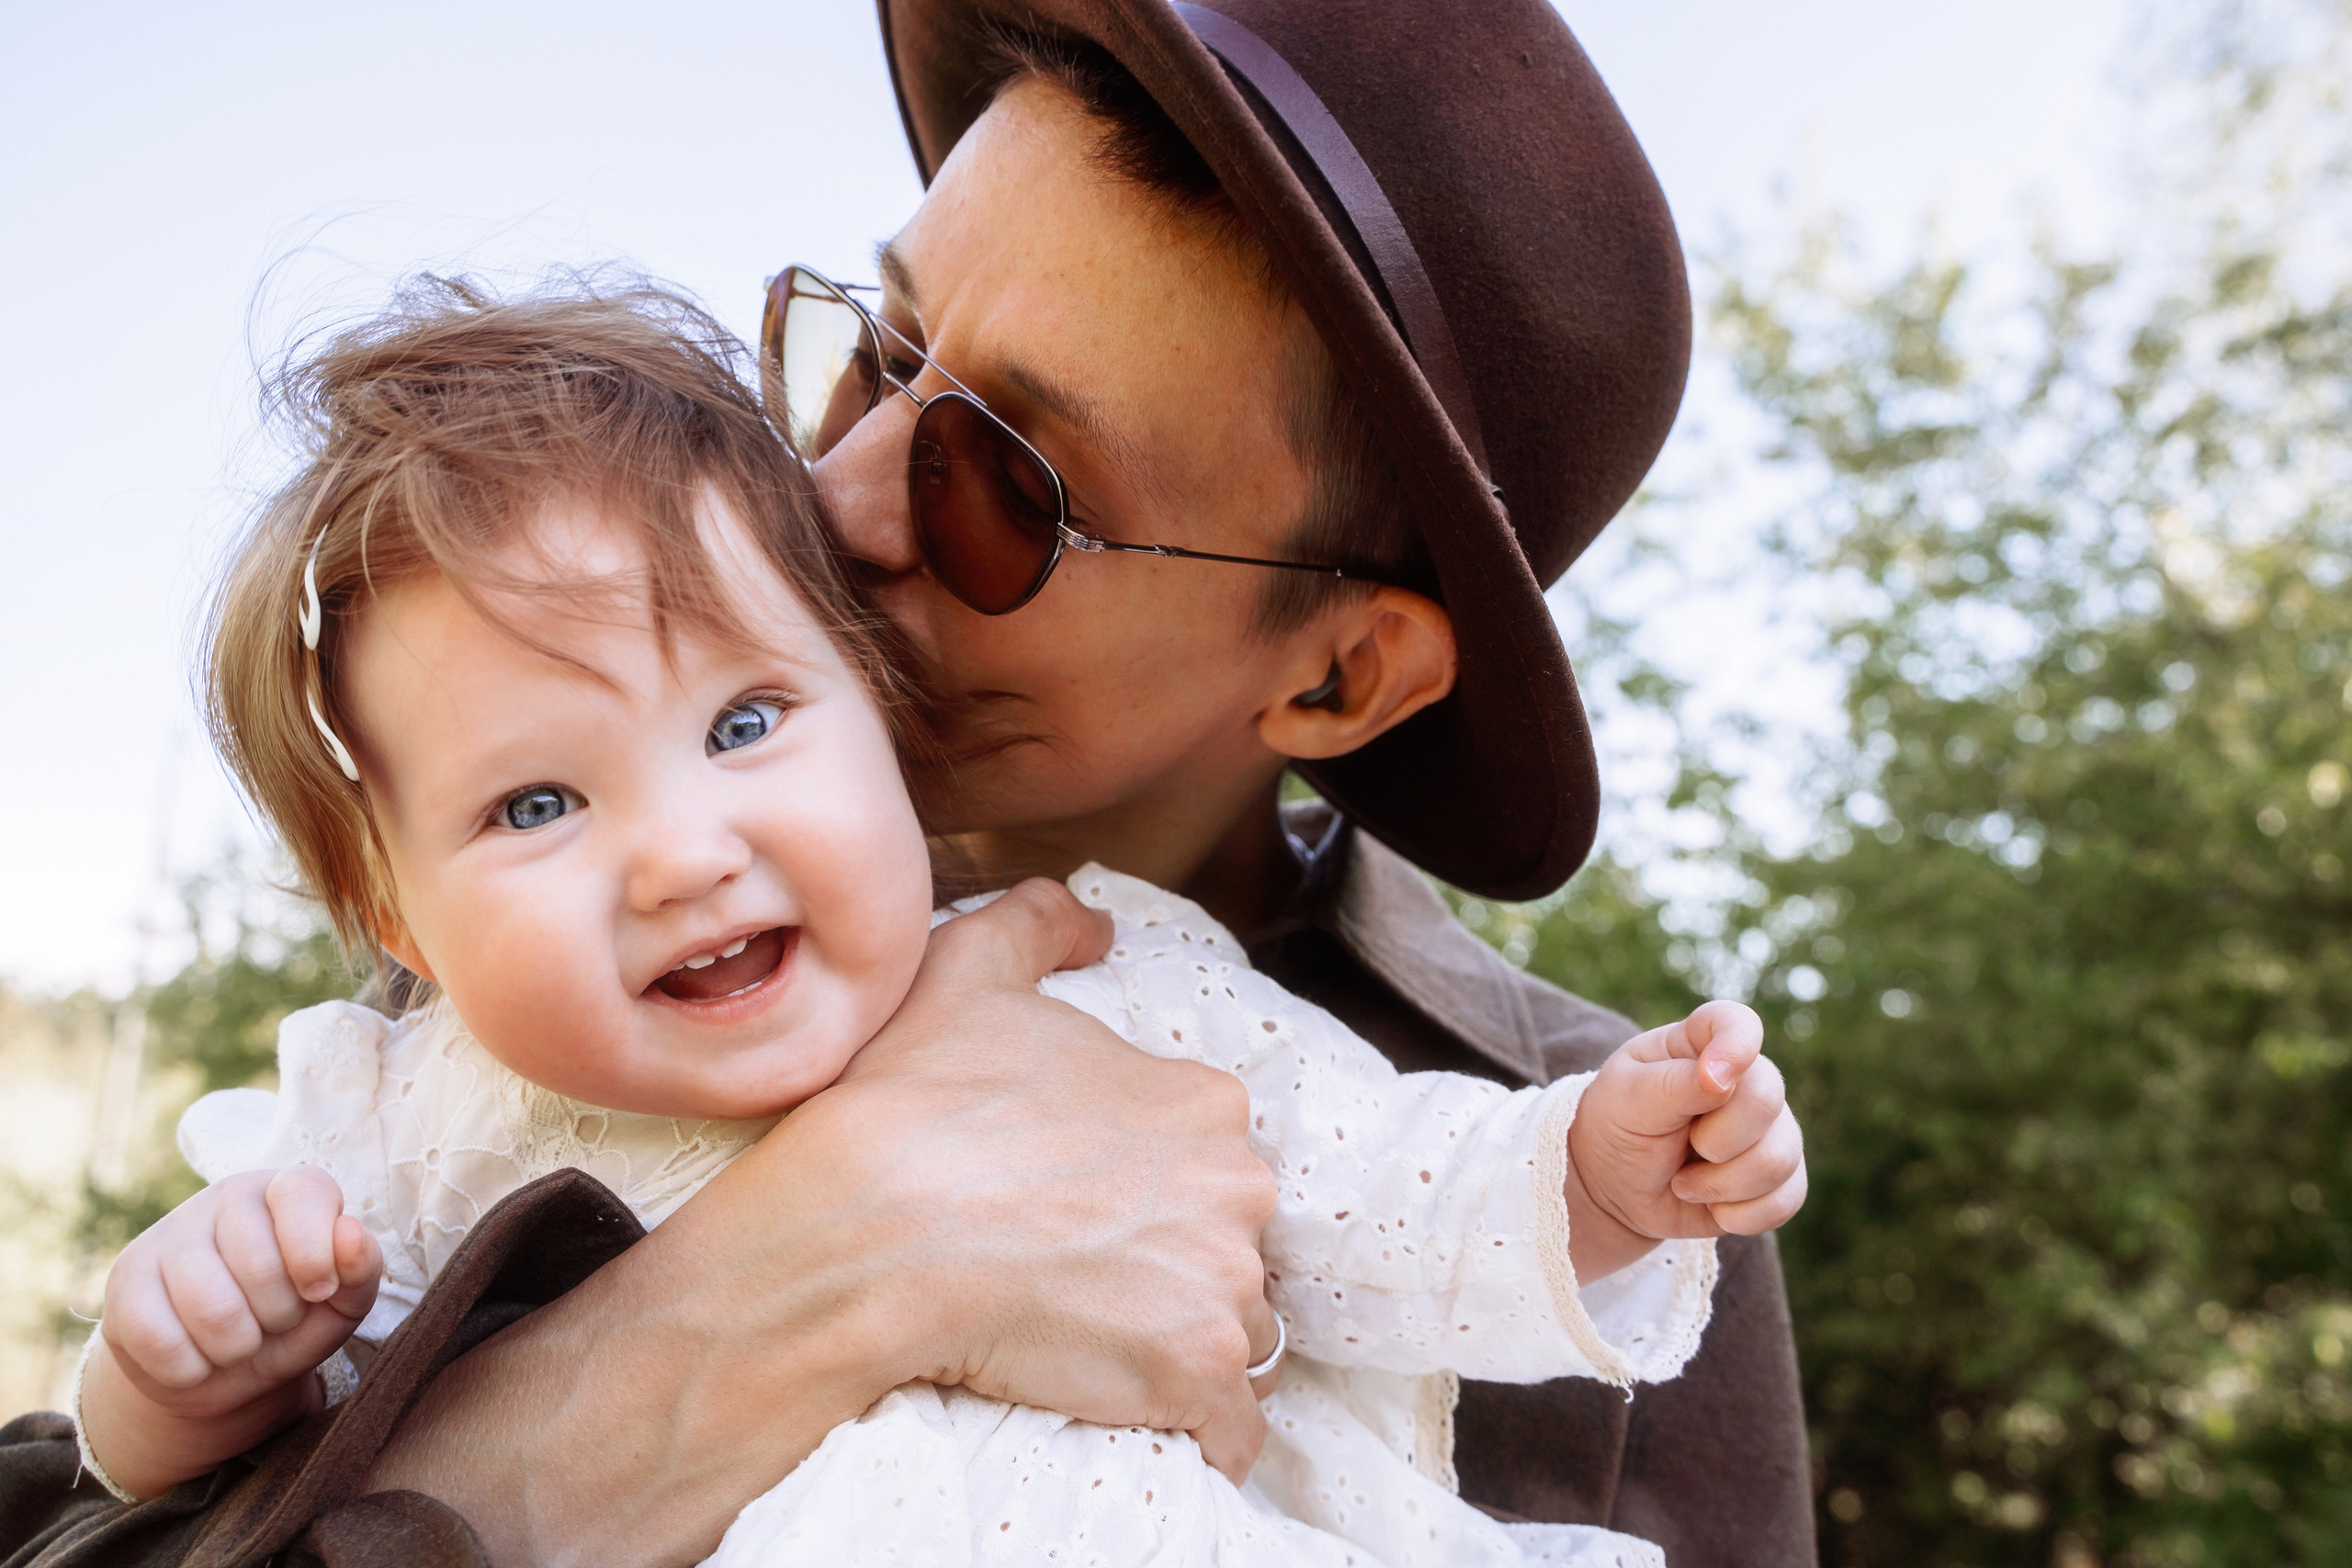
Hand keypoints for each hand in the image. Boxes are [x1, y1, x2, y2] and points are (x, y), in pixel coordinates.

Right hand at [84, 1166, 379, 1497]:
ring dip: (237, 1346)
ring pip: (210, 1307)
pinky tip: (197, 1358)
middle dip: (279, 1316)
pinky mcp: (126, 1280)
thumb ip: (360, 1269)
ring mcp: (168, 1234)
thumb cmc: (295, 1324)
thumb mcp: (342, 1304)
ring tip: (240, 1340)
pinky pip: (158, 1337)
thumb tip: (351, 1232)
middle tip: (274, 1321)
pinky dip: (190, 1367)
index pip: (303, 1191)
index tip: (319, 1291)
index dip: (315, 1252)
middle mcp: (225, 1198)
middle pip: (259, 1265)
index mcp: (284, 1190)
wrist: (222, 1372)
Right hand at [365, 878, 1279, 1564]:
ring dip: (1185, 1342)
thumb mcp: (969, 971)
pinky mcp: (1198, 1370)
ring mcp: (1224, 1281)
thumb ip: (1044, 923)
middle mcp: (1236, 1186)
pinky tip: (1142, 1417)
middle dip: (1175, 1265)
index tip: (1088, 1214)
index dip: (1151, 1190)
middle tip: (1087, 1283)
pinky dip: (1199, 1427)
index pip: (1210, 1162)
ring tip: (1099, 1348)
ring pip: (1236, 1328)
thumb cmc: (912, 1104)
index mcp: (1201, 1102)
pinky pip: (1231, 1426)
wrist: (863, 1234)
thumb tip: (1097, 927)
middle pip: (1230, 1244)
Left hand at [1563, 1001, 1806, 1278]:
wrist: (1616, 1188)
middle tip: (1681, 1145)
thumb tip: (1722, 1077)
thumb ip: (1674, 1083)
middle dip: (1716, 1139)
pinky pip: (1787, 1200)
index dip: (1736, 1046)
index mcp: (1702, 1043)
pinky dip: (1739, 1215)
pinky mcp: (1780, 1178)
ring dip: (1721, 1185)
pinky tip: (1711, 1206)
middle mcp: (1748, 1080)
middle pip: (1766, 1100)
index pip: (1738, 1024)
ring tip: (1684, 1182)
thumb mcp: (1627, 1099)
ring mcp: (1771, 1129)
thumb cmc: (1618, 1127)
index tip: (1713, 1078)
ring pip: (1779, 1159)